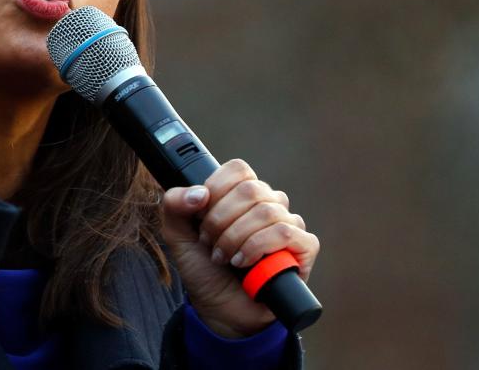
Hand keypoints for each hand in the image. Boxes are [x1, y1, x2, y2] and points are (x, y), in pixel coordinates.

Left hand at [159, 159, 319, 337]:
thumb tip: (199, 193)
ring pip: (266, 212)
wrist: (219, 309)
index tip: (201, 216)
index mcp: (242, 194)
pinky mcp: (304, 247)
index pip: (238, 169)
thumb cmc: (204, 268)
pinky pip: (285, 233)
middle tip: (209, 243)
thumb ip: (174, 205)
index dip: (216, 190)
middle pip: (250, 190)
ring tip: (224, 258)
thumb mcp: (176, 235)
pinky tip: (244, 263)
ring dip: (235, 238)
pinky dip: (257, 248)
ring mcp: (289, 224)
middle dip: (220, 220)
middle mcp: (269, 204)